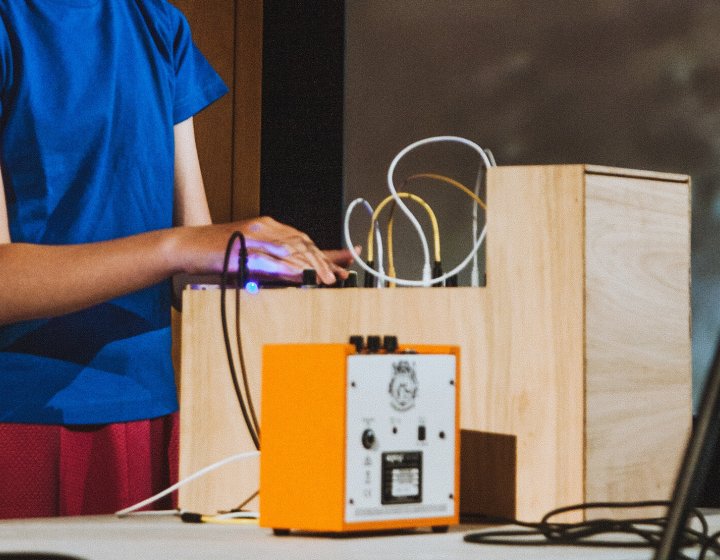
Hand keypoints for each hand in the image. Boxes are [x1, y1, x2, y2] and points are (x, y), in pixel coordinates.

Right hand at [174, 217, 353, 284]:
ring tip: (328, 279)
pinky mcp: (244, 247)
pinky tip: (302, 276)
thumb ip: (274, 263)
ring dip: (312, 266)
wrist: (185, 245)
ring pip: (292, 250)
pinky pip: (271, 258)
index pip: (304, 239)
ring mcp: (255, 236)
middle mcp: (266, 228)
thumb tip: (297, 275)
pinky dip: (289, 268)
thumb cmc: (216, 253)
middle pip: (303, 243)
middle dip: (325, 260)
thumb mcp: (250, 256)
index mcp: (269, 227)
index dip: (328, 251)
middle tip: (341, 275)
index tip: (349, 259)